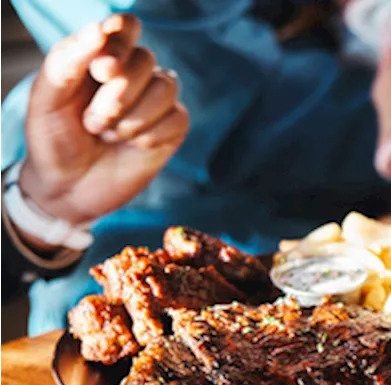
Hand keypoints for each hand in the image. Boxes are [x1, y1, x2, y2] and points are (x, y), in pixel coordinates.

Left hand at [20, 14, 189, 227]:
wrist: (67, 188)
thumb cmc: (53, 138)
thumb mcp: (48, 95)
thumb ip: (69, 58)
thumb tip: (100, 28)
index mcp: (100, 56)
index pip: (126, 26)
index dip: (120, 44)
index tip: (100, 70)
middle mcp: (131, 74)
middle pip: (146, 60)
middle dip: (118, 95)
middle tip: (93, 122)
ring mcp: (154, 101)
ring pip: (166, 87)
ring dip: (133, 117)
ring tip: (107, 135)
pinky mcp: (171, 128)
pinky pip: (177, 117)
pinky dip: (150, 135)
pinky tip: (132, 146)